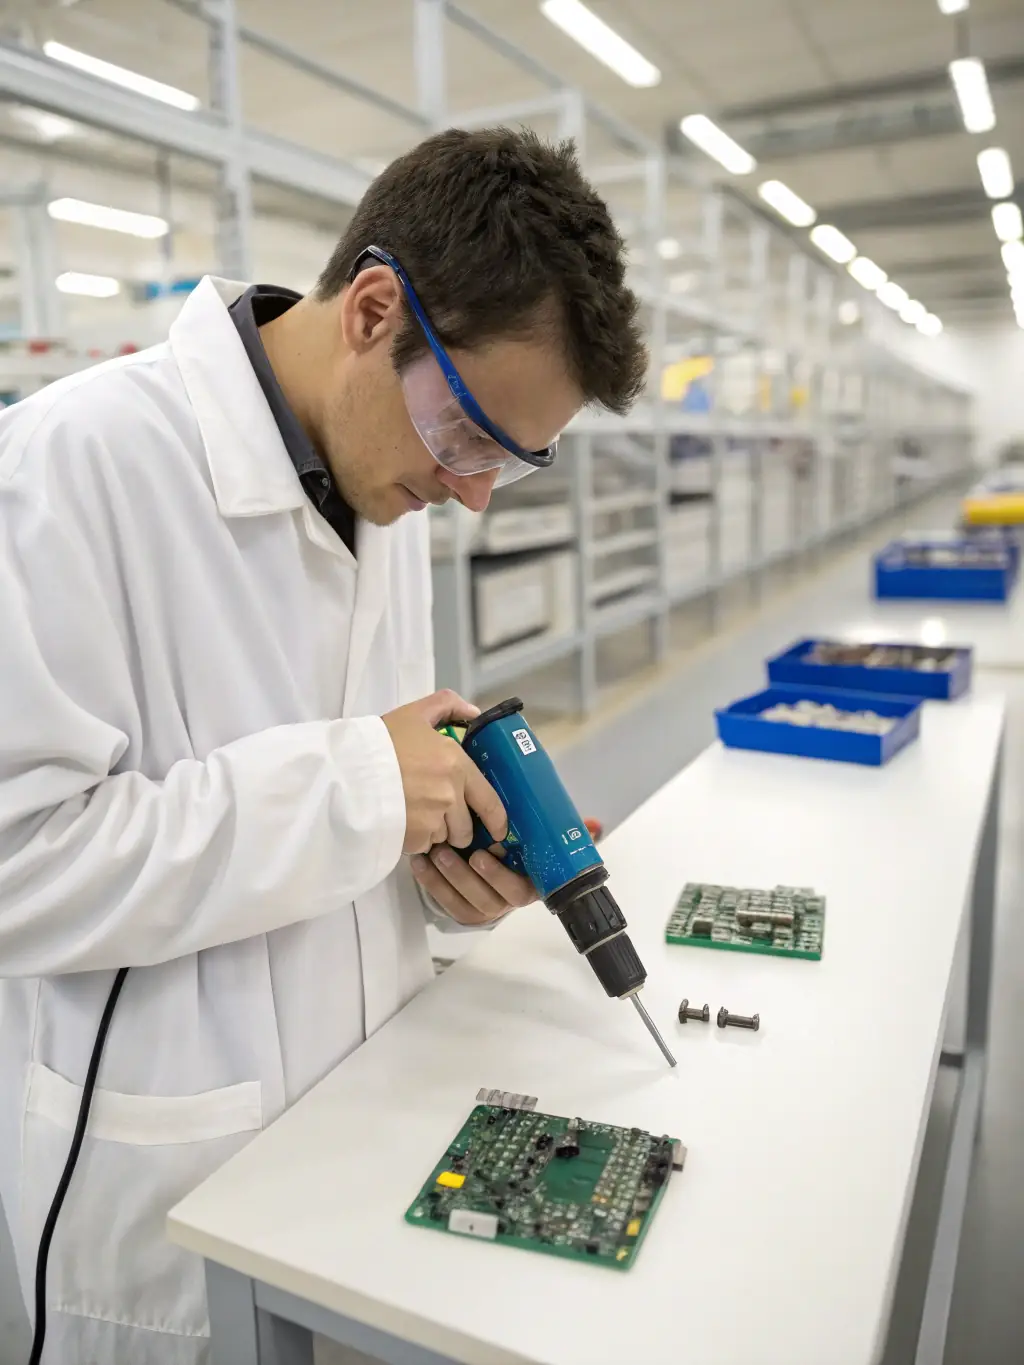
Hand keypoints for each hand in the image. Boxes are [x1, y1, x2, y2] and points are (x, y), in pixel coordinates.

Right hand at [381, 690, 507, 854]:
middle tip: (437, 816)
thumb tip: (474, 713)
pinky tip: (400, 823)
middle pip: (465, 828)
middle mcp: (450, 795)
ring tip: (413, 816)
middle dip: (455, 827)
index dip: (497, 821)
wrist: (347, 771)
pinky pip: (422, 847)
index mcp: (457, 766)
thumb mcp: (414, 714)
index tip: (499, 832)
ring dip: (433, 833)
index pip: (490, 802)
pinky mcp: (413, 838)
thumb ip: (447, 706)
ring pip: (443, 838)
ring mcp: (432, 820)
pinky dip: (414, 840)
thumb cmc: (381, 742)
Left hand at [410, 844, 536, 925]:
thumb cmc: (513, 845)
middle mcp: (507, 905)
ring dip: (442, 880)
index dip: (496, 876)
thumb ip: (509, 839)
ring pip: (463, 905)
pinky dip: (431, 883)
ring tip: (428, 855)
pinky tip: (418, 864)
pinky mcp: (465, 914)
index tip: (478, 854)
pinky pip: (446, 904)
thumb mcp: (516, 841)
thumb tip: (492, 830)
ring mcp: (484, 913)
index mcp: (528, 887)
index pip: (516, 890)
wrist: (502, 863)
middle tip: (442, 851)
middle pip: (485, 901)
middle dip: (461, 876)